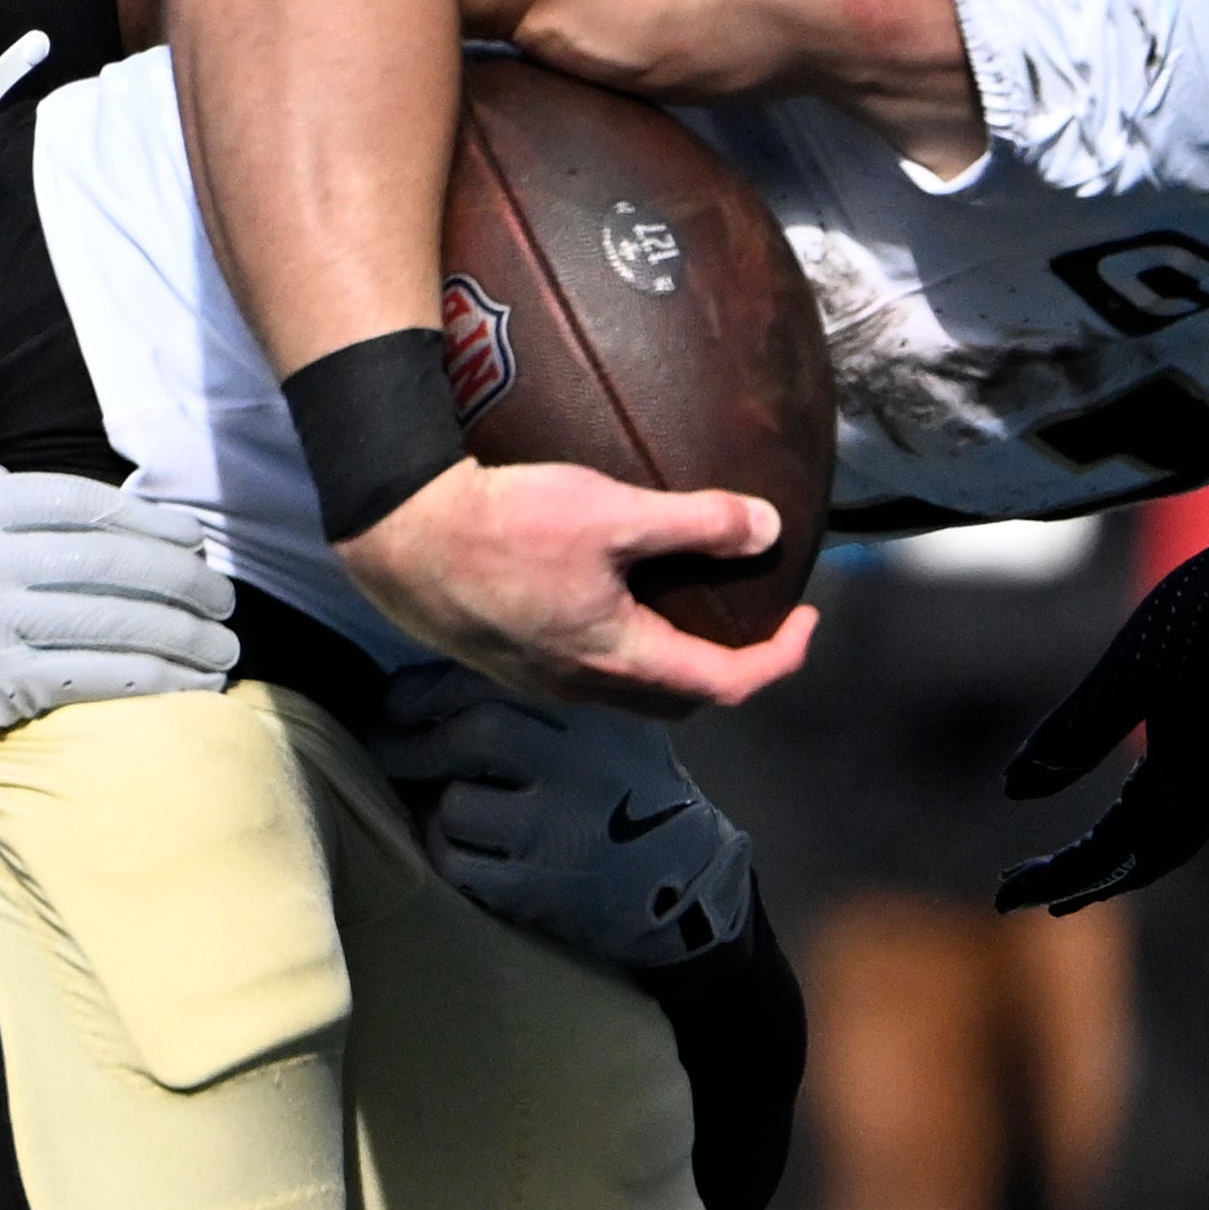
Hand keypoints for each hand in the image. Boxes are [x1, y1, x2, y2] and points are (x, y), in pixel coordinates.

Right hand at [0, 447, 239, 773]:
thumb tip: (22, 477)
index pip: (83, 503)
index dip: (150, 519)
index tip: (190, 536)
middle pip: (113, 560)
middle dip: (183, 579)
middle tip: (222, 595)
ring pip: (117, 619)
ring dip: (185, 634)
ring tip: (223, 643)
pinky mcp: (0, 682)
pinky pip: (99, 674)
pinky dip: (157, 678)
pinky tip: (192, 682)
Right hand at [336, 460, 815, 717]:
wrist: (402, 535)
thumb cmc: (504, 524)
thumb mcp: (610, 512)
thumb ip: (696, 522)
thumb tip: (767, 528)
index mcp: (619, 658)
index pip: (725, 683)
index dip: (779, 659)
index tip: (806, 621)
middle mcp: (583, 686)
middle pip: (679, 698)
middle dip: (729, 668)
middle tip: (754, 620)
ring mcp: (544, 680)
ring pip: (630, 689)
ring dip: (673, 660)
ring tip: (691, 607)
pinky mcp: (513, 660)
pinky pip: (589, 672)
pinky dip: (627, 648)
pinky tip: (617, 599)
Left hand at [376, 661, 758, 967]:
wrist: (688, 878)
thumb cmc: (632, 787)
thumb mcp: (611, 719)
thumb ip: (544, 692)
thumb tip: (436, 672)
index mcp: (594, 712)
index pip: (495, 681)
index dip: (426, 690)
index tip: (399, 699)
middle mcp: (580, 764)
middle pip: (472, 736)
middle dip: (411, 741)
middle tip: (386, 743)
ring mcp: (560, 829)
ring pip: (457, 804)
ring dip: (436, 804)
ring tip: (444, 801)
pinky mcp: (541, 885)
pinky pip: (459, 861)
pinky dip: (446, 849)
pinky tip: (461, 844)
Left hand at [997, 529, 1208, 911]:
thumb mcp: (1128, 672)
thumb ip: (1071, 735)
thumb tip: (1011, 790)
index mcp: (1192, 785)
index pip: (1112, 854)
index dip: (1057, 875)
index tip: (1004, 897)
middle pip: (1143, 859)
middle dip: (1085, 878)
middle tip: (1027, 895)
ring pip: (1171, 836)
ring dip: (1118, 855)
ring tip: (1075, 869)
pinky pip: (1190, 805)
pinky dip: (1148, 820)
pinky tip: (1128, 805)